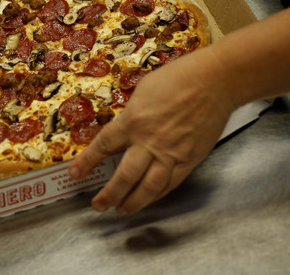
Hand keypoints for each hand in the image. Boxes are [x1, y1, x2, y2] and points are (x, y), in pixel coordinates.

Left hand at [68, 56, 234, 214]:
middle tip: (98, 205)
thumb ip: (131, 115)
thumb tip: (124, 130)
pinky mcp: (190, 159)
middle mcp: (149, 142)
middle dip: (109, 195)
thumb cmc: (178, 78)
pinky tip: (150, 199)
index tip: (75, 174)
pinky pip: (171, 183)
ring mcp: (171, 154)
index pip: (103, 146)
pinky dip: (158, 194)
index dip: (87, 162)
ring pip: (148, 188)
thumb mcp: (143, 91)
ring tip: (122, 210)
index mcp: (133, 121)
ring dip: (133, 203)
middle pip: (124, 177)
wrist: (214, 82)